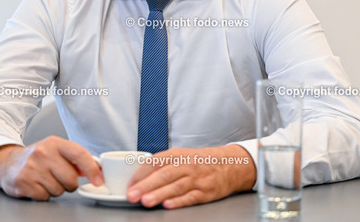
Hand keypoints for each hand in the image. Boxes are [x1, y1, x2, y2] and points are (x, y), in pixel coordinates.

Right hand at [0, 136, 102, 199]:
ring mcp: (32, 168)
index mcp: (54, 143)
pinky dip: (44, 195)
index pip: (79, 154)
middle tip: (60, 178)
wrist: (8, 163)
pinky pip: (45, 197)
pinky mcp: (23, 183)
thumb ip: (76, 158)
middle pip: (71, 179)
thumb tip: (97, 170)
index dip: (92, 169)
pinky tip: (37, 185)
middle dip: (69, 183)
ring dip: (56, 189)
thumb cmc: (37, 157)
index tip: (99, 180)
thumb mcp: (56, 150)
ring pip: (59, 190)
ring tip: (46, 180)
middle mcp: (43, 153)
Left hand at [126, 144, 255, 208]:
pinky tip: (168, 205)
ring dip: (159, 194)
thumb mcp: (181, 155)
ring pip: (175, 187)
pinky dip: (179, 201)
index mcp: (177, 154)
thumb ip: (162, 164)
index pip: (155, 162)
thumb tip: (139, 176)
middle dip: (146, 185)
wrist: (230, 165)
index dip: (141, 174)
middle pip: (164, 175)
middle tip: (132, 195)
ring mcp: (196, 179)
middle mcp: (186, 165)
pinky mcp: (206, 192)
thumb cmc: (200, 161)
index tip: (129, 184)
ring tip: (146, 201)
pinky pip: (190, 197)